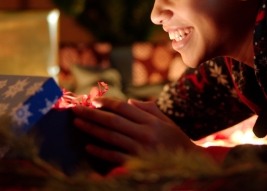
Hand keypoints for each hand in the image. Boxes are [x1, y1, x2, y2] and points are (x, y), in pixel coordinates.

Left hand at [72, 97, 201, 163]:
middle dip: (93, 113)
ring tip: (78, 123)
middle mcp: (146, 132)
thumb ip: (148, 110)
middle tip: (76, 108)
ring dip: (92, 129)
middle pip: (113, 120)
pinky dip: (101, 151)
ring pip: (111, 136)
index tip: (93, 100)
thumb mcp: (166, 122)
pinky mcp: (137, 164)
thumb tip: (128, 101)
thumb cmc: (176, 142)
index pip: (124, 107)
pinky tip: (89, 147)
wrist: (190, 166)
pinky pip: (115, 156)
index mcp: (152, 121)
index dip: (107, 102)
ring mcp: (141, 149)